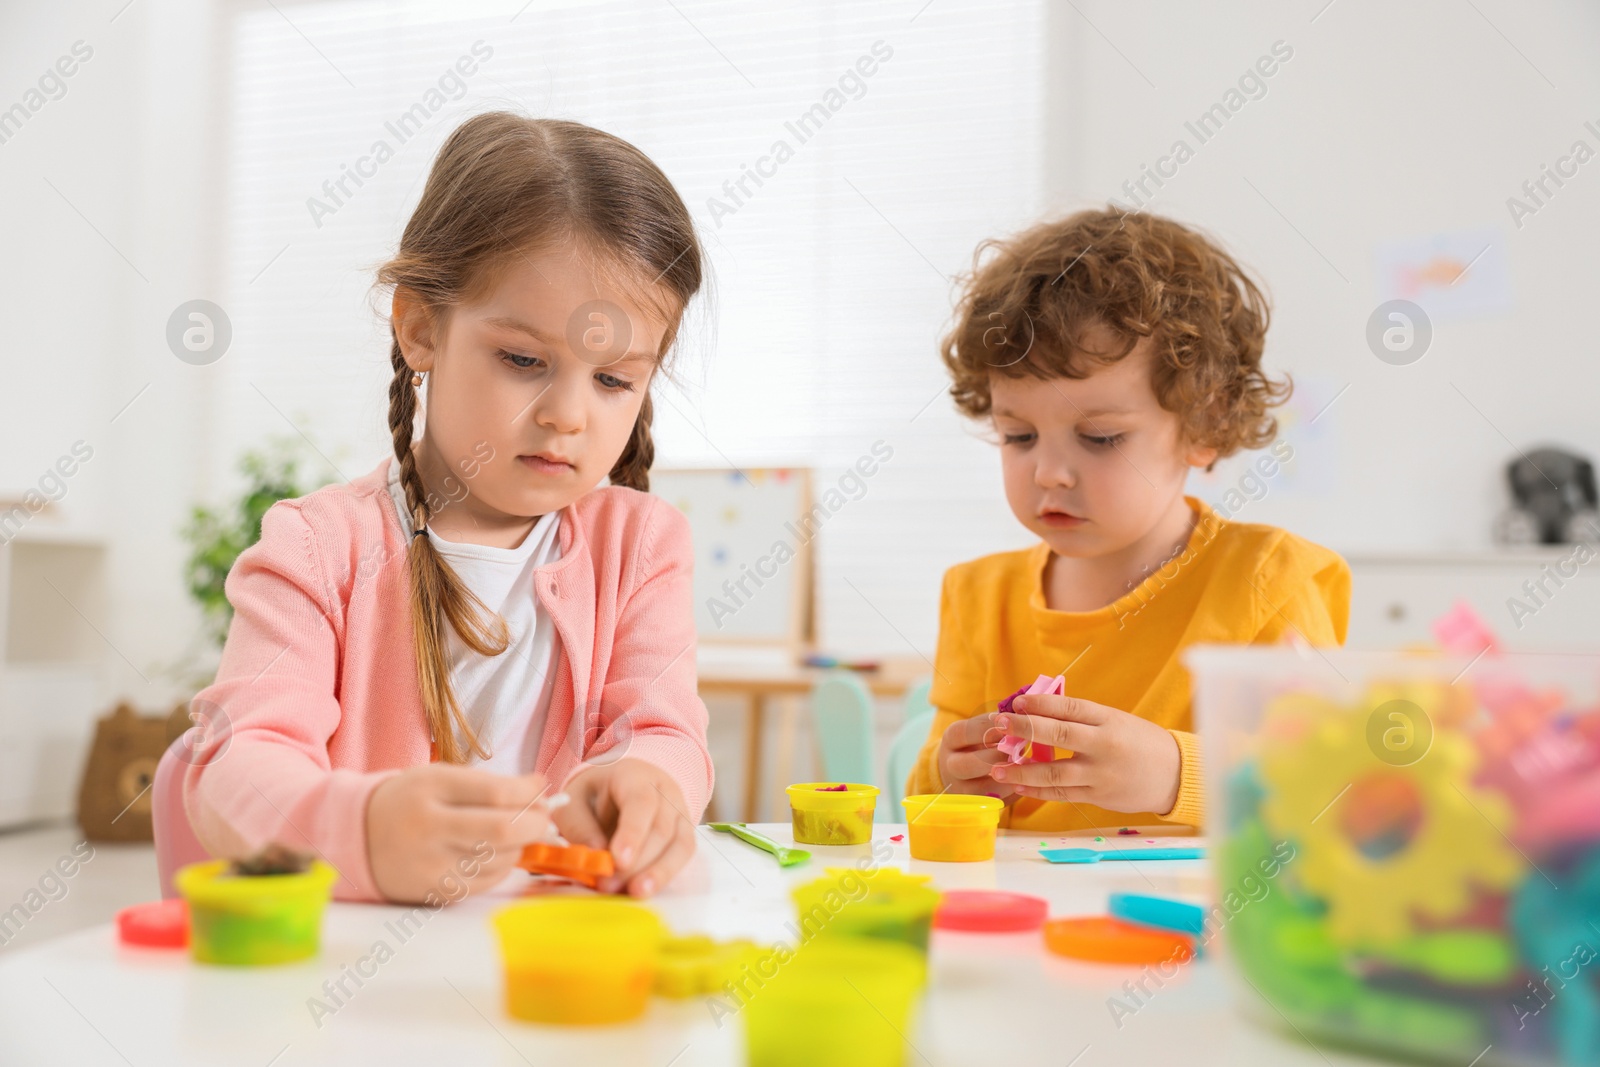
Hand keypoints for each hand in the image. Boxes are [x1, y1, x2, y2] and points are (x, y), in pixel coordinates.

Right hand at [367, 764, 554, 903]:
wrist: (357, 838)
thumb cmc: (409, 801)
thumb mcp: (439, 778)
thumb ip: (489, 783)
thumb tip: (540, 789)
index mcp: (431, 789)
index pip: (496, 792)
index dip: (530, 792)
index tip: (541, 788)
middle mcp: (429, 828)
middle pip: (502, 829)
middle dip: (536, 823)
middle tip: (543, 817)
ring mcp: (432, 865)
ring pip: (501, 858)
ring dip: (520, 845)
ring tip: (513, 832)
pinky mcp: (437, 892)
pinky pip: (488, 881)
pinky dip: (502, 865)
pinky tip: (493, 852)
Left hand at [554, 759, 696, 896]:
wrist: (620, 784)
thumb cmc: (595, 794)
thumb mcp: (574, 802)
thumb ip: (580, 827)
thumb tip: (597, 856)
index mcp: (634, 775)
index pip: (641, 802)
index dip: (632, 833)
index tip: (619, 861)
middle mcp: (665, 791)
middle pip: (661, 828)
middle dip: (637, 862)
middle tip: (610, 885)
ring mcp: (679, 811)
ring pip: (679, 843)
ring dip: (658, 872)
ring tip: (635, 893)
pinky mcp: (684, 832)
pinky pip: (683, 854)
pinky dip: (666, 874)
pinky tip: (646, 888)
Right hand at [935, 712, 1017, 799]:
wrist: (960, 769)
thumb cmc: (978, 742)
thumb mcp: (979, 728)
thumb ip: (996, 724)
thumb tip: (1021, 718)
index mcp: (951, 739)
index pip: (966, 732)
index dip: (990, 727)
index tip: (1010, 723)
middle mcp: (950, 765)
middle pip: (970, 764)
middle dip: (997, 756)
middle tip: (1016, 750)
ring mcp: (961, 788)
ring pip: (984, 788)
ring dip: (1008, 777)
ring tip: (1024, 766)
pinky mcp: (976, 804)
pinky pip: (997, 801)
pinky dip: (1013, 791)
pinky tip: (1023, 780)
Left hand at [990, 694, 1180, 814]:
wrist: (1175, 775)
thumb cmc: (1140, 742)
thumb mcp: (1116, 720)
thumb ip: (1082, 718)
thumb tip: (1038, 710)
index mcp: (1108, 720)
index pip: (1070, 708)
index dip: (1041, 704)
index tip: (1017, 702)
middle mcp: (1103, 745)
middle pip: (1058, 736)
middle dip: (1025, 729)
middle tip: (999, 725)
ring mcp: (1100, 773)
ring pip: (1054, 772)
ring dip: (1021, 769)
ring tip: (997, 766)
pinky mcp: (1098, 796)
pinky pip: (1061, 793)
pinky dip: (1037, 789)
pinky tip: (1018, 785)